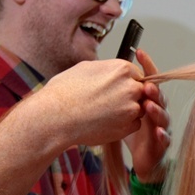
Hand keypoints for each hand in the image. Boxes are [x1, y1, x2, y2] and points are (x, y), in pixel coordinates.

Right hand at [27, 58, 146, 146]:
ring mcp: (131, 108)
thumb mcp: (86, 68)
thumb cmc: (64, 92)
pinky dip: (123, 125)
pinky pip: (133, 124)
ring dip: (127, 110)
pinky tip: (105, 122)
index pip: (136, 74)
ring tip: (103, 112)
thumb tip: (113, 71)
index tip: (116, 88)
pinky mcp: (127, 127)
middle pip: (140, 91)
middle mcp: (131, 87)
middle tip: (109, 101)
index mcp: (122, 69)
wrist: (54, 117)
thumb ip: (107, 69)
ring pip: (138, 108)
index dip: (126, 81)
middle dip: (129, 96)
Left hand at [125, 49, 170, 181]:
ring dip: (157, 110)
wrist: (138, 157)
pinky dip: (162, 135)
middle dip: (153, 89)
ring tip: (149, 106)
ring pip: (163, 116)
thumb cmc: (126, 130)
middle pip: (158, 96)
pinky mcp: (161, 145)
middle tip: (145, 85)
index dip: (146, 65)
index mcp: (146, 99)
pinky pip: (165, 139)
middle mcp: (156, 110)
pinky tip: (157, 132)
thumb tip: (102, 67)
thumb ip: (113, 90)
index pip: (148, 78)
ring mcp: (161, 127)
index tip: (139, 52)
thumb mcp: (115, 107)